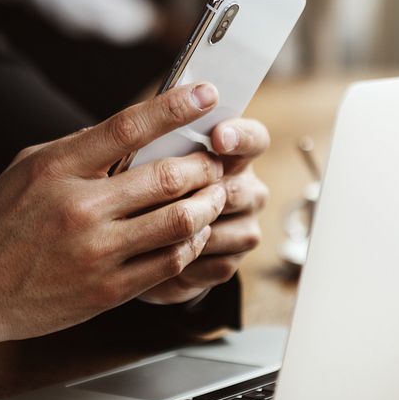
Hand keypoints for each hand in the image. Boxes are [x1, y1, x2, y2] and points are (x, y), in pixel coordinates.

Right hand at [0, 83, 228, 344]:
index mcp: (58, 168)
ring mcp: (97, 252)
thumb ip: (81, 148)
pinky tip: (193, 233)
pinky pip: (170, 264)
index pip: (128, 127)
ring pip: (179, 223)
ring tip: (214, 196)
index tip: (206, 93)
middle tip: (217, 161)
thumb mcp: (29, 167)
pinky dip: (192, 244)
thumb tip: (137, 130)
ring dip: (208, 205)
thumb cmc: (3, 221)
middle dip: (205, 166)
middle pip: (167, 178)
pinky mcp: (109, 290)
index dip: (175, 107)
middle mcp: (80, 208)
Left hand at [137, 118, 269, 303]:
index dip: (241, 137)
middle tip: (163, 197)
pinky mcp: (233, 260)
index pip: (254, 139)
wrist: (143, 237)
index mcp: (234, 155)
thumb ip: (162, 149)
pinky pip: (217, 262)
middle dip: (200, 195)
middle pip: (237, 191)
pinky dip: (186, 259)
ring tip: (148, 228)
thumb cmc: (147, 185)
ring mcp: (245, 226)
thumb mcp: (151, 161)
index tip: (218, 138)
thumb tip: (156, 138)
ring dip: (188, 231)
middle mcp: (248, 189)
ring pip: (226, 230)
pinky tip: (158, 255)